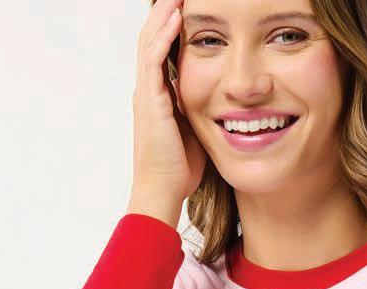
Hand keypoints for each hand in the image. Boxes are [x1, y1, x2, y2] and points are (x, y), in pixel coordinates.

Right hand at [130, 0, 206, 220]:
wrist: (162, 191)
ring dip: (163, 15)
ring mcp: (147, 94)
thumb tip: (219, 103)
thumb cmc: (179, 170)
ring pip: (150, 42)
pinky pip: (154, 60)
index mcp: (157, 96)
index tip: (187, 9)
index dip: (170, 28)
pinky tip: (176, 17)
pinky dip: (164, 37)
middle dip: (164, 13)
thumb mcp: (193, 131)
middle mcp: (148, 91)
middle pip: (152, 39)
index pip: (161, 52)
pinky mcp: (150, 101)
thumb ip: (198, 111)